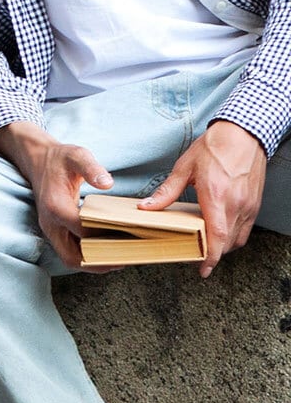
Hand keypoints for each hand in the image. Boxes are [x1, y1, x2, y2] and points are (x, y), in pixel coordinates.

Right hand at [0, 124, 115, 270]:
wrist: (38, 161)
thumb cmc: (59, 159)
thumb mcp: (76, 155)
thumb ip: (91, 168)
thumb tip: (107, 183)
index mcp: (55, 206)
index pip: (82, 232)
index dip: (106, 237)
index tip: (129, 236)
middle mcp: (50, 224)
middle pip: (73, 257)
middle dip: (100, 262)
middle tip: (126, 257)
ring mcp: (51, 230)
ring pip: (71, 259)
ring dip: (94, 262)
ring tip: (120, 257)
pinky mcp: (55, 232)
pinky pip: (71, 252)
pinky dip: (88, 257)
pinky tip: (108, 250)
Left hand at [141, 120, 266, 276]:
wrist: (245, 132)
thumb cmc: (215, 147)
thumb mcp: (185, 167)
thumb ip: (167, 191)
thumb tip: (147, 207)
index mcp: (217, 197)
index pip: (217, 236)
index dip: (211, 257)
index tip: (203, 269)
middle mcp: (237, 204)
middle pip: (228, 242)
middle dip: (214, 255)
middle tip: (198, 259)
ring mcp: (249, 204)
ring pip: (240, 237)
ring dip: (225, 247)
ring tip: (208, 248)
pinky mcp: (255, 201)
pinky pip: (247, 227)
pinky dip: (235, 235)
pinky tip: (221, 232)